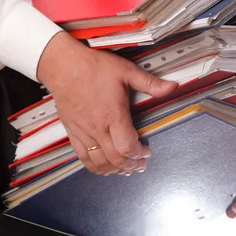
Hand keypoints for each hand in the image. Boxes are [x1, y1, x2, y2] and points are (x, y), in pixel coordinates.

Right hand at [37, 32, 176, 175]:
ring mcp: (83, 132)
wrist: (63, 65)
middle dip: (131, 165)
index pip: (127, 147)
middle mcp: (97, 128)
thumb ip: (150, 83)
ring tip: (125, 169)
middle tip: (140, 164)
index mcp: (112, 115)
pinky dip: (95, 167)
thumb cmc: (93, 67)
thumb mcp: (126, 71)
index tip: (146, 150)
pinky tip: (103, 167)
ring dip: (115, 170)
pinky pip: (82, 157)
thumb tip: (172, 87)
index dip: (139, 154)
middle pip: (115, 159)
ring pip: (99, 162)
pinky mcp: (72, 132)